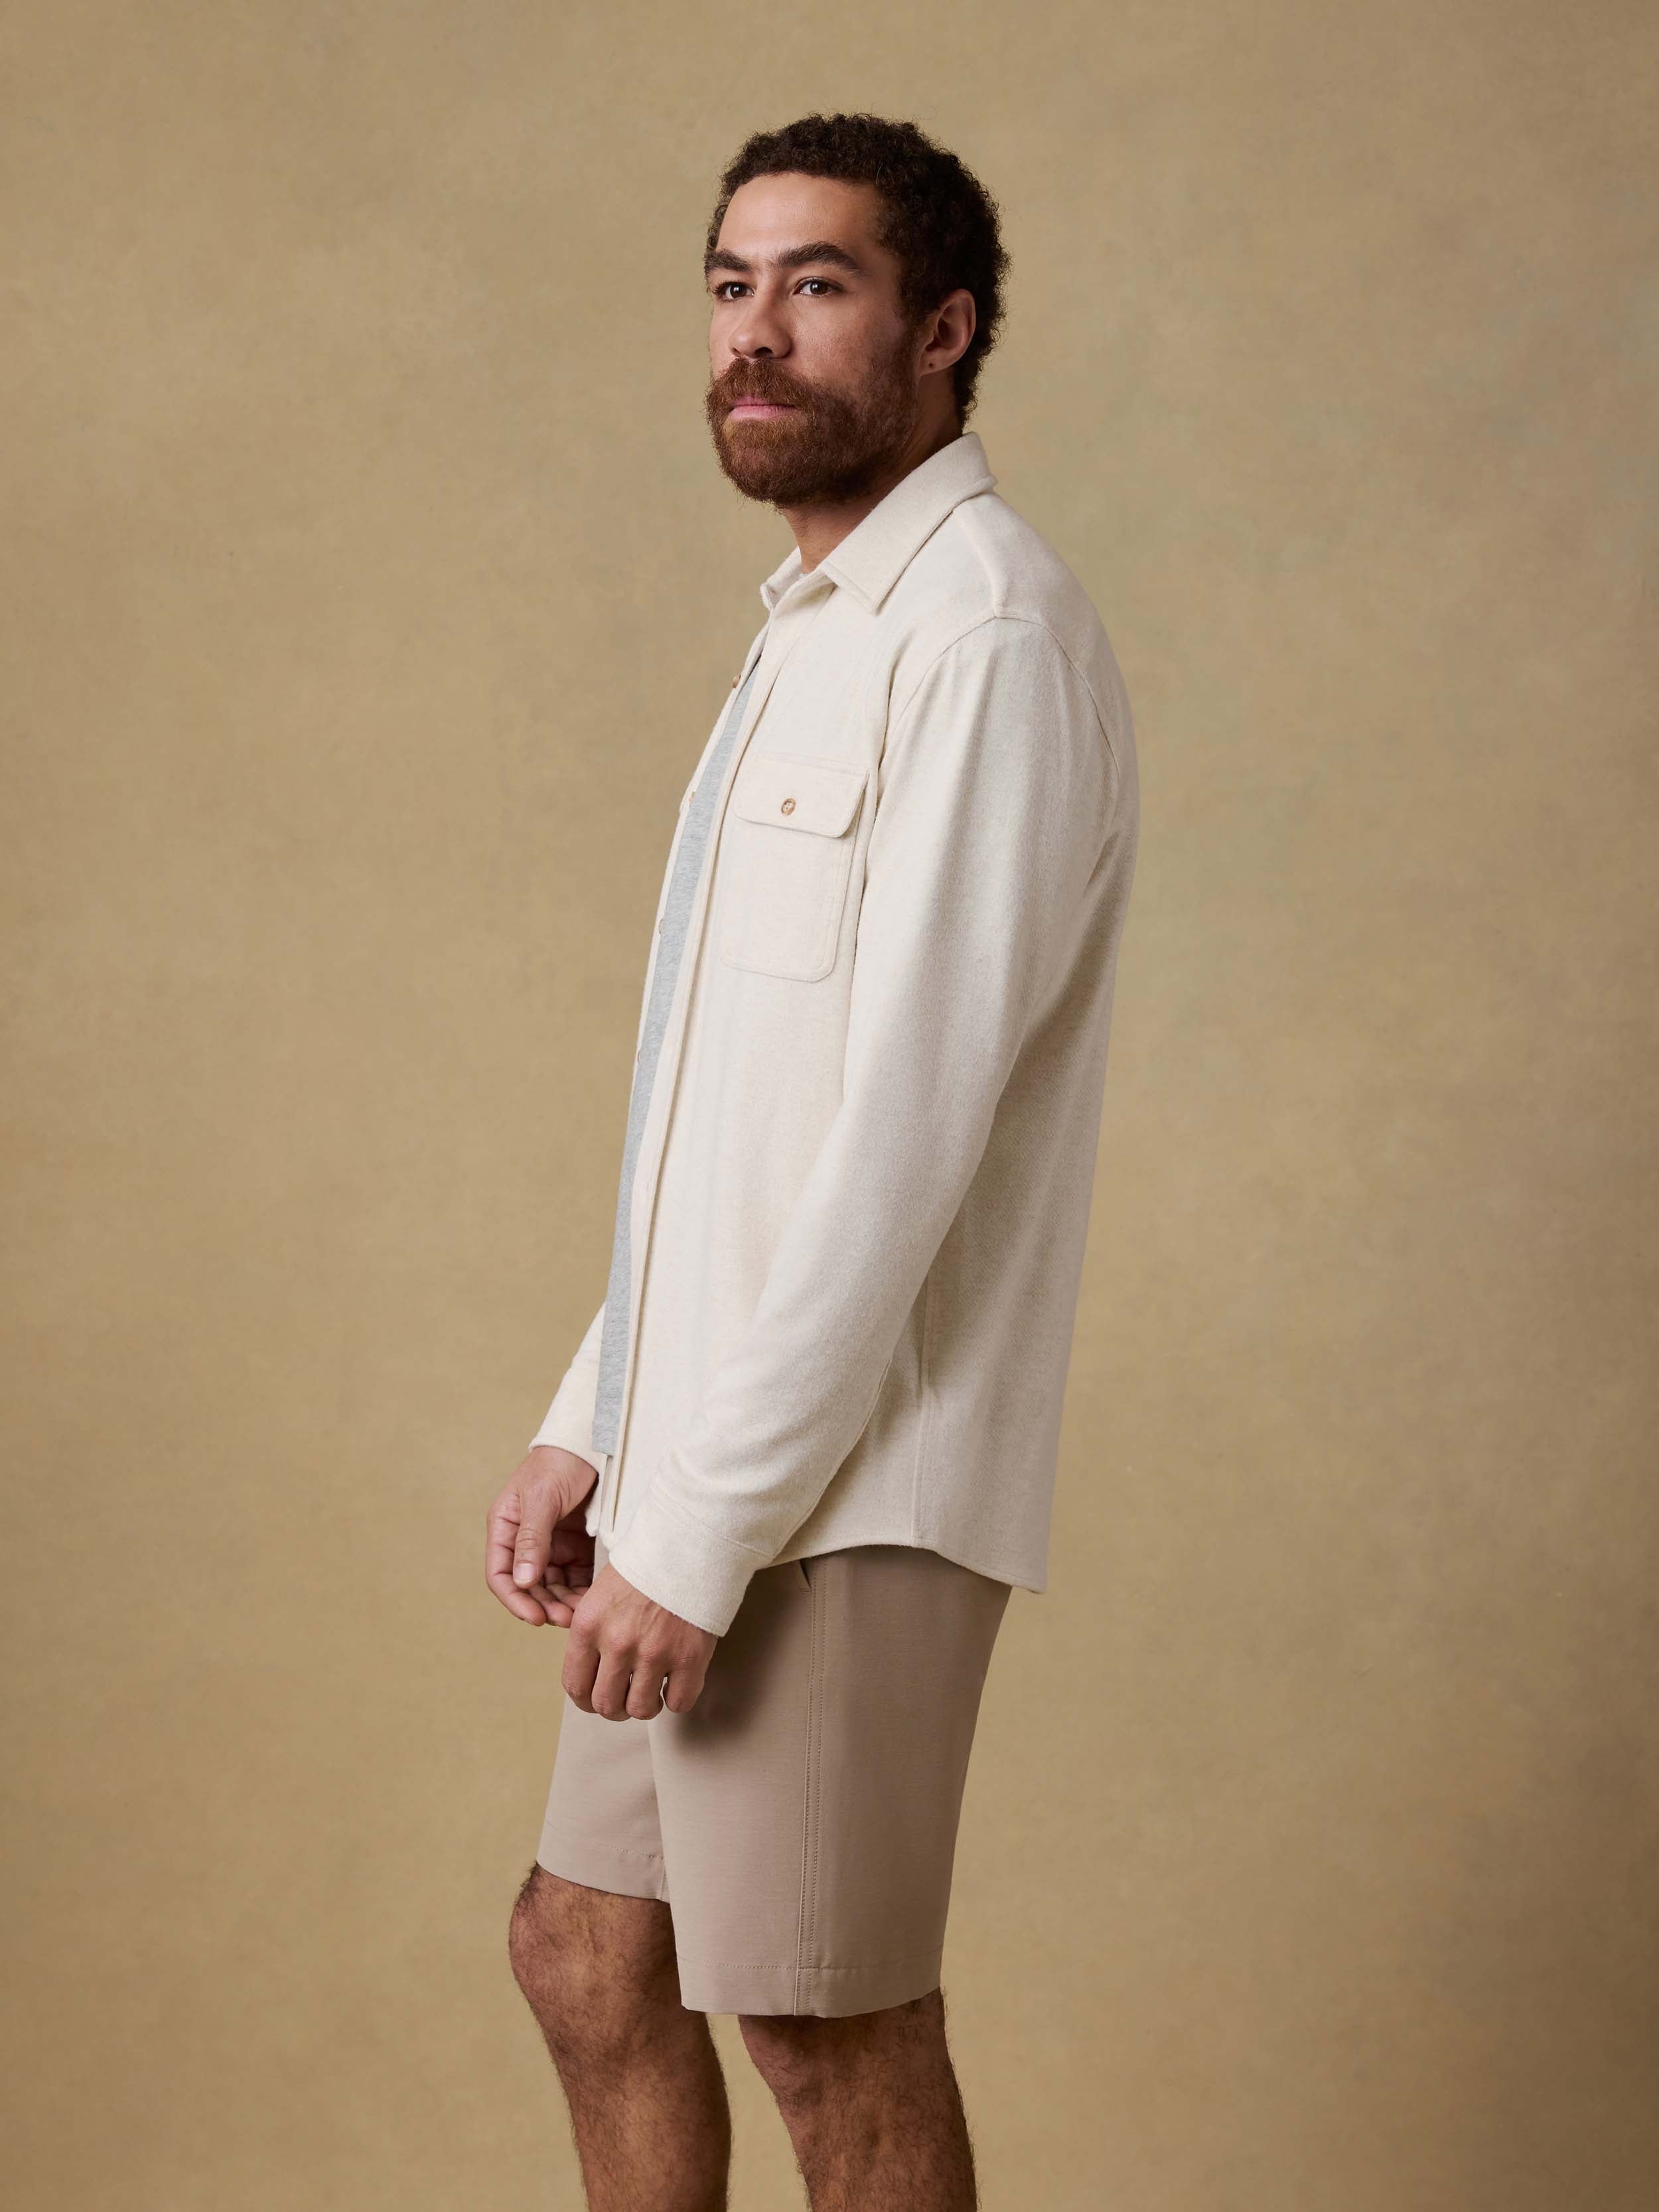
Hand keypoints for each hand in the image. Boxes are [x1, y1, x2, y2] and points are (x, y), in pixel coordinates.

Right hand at [486, 1446, 598, 1627]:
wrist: (593, 1442)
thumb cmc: (560, 1462)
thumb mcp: (542, 1498)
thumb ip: (531, 1539)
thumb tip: (521, 1581)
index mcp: (506, 1528)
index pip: (501, 1574)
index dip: (515, 1600)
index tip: (535, 1617)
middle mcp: (526, 1541)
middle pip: (529, 1585)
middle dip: (545, 1604)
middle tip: (566, 1619)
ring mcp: (552, 1545)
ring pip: (553, 1586)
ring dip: (564, 1602)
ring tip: (582, 1614)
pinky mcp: (576, 1546)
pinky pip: (575, 1576)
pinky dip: (582, 1590)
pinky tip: (593, 1599)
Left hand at [564, 1563, 719, 1720]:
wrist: (688, 1544)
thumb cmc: (645, 1565)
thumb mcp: (600, 1593)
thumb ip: (592, 1634)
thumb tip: (591, 1672)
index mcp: (588, 1625)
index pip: (575, 1685)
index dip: (585, 1700)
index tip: (595, 1698)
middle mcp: (617, 1642)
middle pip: (605, 1705)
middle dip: (615, 1707)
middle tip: (625, 1697)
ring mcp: (654, 1652)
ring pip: (641, 1709)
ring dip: (646, 1705)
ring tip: (652, 1690)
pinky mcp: (689, 1657)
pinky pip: (679, 1702)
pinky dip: (677, 1698)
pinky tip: (677, 1681)